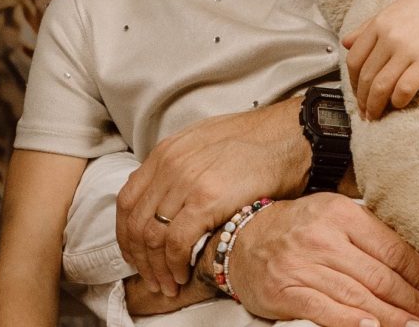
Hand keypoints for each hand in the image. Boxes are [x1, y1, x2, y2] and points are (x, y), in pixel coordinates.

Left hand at [116, 96, 309, 294]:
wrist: (290, 135)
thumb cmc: (258, 140)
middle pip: (135, 223)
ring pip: (151, 237)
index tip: (138, 255)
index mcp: (167, 150)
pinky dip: (173, 265)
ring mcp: (186, 180)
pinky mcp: (206, 199)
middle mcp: (170, 164)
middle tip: (153, 279)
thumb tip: (166, 194)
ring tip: (169, 284)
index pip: (127, 201)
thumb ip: (181, 164)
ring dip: (156, 268)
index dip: (127, 236)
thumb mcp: (206, 142)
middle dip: (139, 259)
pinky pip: (175, 242)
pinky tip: (182, 274)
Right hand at [226, 193, 418, 326]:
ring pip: (360, 297)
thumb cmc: (298, 228)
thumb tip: (413, 263)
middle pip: (380, 276)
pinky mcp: (288, 290)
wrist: (245, 239)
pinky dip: (352, 323)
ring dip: (393, 318)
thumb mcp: (333, 215)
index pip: (392, 248)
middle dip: (413, 301)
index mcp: (342, 213)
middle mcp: (325, 237)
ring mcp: (304, 265)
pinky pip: (326, 310)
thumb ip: (367, 233)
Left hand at [342, 0, 418, 119]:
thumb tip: (345, 42)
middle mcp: (390, 36)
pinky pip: (404, 89)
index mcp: (380, 22)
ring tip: (378, 116)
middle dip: (363, 99)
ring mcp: (408, 49)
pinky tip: (400, 105)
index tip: (358, 93)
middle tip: (366, 112)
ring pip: (380, 87)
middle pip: (365, 77)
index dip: (352, 82)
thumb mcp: (398, 8)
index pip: (354, 59)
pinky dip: (398, 102)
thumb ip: (369, 25)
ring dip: (375, 107)